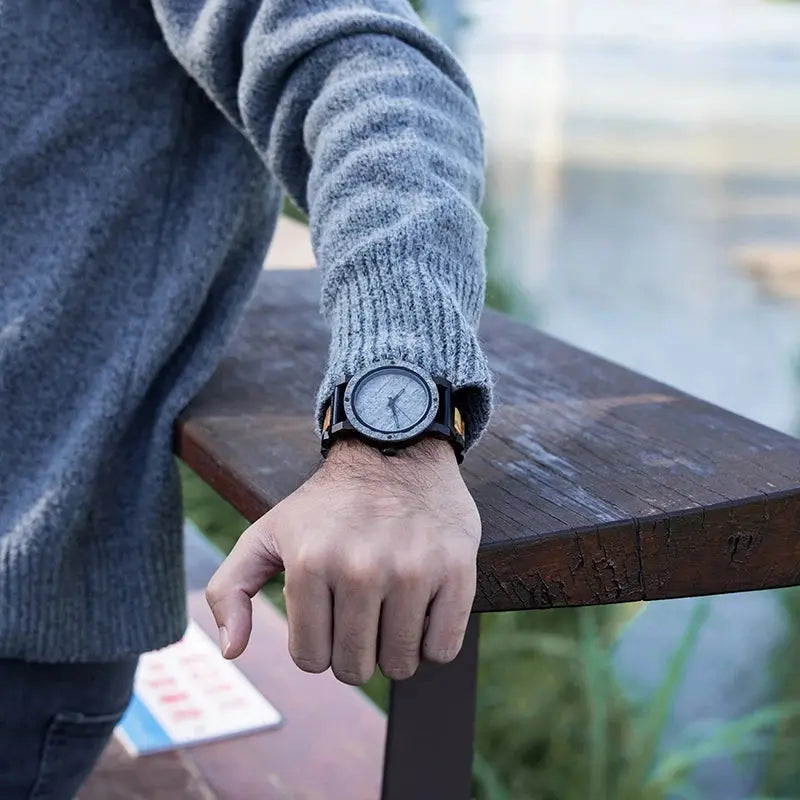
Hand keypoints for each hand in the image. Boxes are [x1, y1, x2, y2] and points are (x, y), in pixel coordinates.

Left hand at [205, 438, 480, 683]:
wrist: (395, 450)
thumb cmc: (327, 504)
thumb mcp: (266, 533)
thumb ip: (229, 589)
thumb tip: (232, 651)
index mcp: (310, 565)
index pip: (311, 660)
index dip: (320, 643)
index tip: (329, 612)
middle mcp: (361, 569)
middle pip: (355, 667)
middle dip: (356, 650)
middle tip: (362, 612)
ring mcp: (413, 571)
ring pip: (400, 663)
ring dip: (394, 647)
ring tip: (391, 607)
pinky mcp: (456, 570)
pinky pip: (443, 649)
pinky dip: (432, 640)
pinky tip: (422, 606)